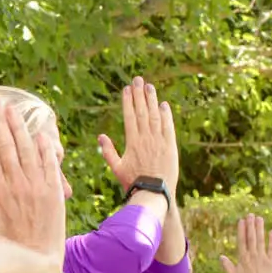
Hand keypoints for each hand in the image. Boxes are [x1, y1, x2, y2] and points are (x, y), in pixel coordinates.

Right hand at [0, 98, 66, 264]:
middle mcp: (18, 186)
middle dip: (0, 122)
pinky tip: (39, 133)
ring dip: (20, 128)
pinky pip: (50, 165)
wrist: (39, 264)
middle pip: (7, 146)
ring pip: (27, 150)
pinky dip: (45, 148)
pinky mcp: (55, 194)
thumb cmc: (6, 249)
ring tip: (13, 110)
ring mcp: (38, 188)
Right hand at [98, 76, 179, 193]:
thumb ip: (108, 151)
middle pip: (142, 111)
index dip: (128, 101)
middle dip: (139, 94)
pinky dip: (166, 114)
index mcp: (132, 142)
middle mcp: (146, 138)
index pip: (130, 116)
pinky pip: (168, 126)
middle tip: (138, 80)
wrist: (153, 192)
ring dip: (152, 100)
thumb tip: (100, 136)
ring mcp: (159, 140)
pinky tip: (163, 105)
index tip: (126, 89)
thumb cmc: (133, 182)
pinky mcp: (170, 145)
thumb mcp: (116, 168)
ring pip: (155, 115)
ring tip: (149, 86)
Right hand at [219, 214, 271, 272]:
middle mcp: (252, 256)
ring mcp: (262, 258)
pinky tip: (271, 231)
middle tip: (250, 215)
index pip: (241, 241)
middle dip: (250, 225)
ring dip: (260, 228)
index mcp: (242, 258)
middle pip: (251, 238)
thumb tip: (221, 257)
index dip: (241, 230)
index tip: (241, 221)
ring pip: (260, 240)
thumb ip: (227, 266)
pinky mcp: (271, 262)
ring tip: (259, 218)